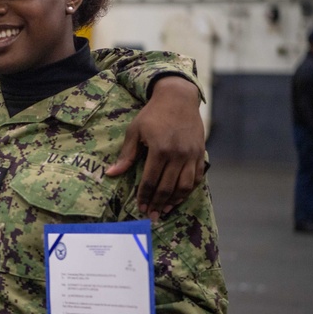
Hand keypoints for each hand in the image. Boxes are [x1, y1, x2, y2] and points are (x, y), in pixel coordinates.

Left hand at [107, 77, 204, 219]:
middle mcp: (177, 155)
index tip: (140, 207)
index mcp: (159, 150)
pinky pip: (197, 177)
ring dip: (174, 201)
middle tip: (152, 215)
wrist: (178, 98)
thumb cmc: (152, 114)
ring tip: (165, 210)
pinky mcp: (200, 153)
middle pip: (167, 187)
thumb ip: (126, 155)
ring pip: (185, 186)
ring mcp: (191, 155)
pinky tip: (179, 197)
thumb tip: (111, 174)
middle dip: (158, 203)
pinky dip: (188, 190)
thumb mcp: (134, 131)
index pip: (150, 181)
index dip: (144, 197)